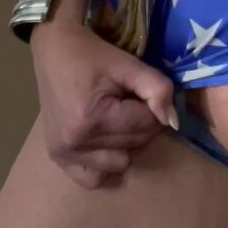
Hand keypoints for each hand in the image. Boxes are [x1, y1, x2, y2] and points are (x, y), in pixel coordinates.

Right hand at [30, 22, 178, 188]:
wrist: (54, 50)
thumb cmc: (92, 55)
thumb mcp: (129, 65)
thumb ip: (157, 89)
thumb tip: (173, 121)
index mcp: (92, 119)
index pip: (146, 126)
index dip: (153, 108)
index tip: (142, 92)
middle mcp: (76, 143)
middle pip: (134, 145)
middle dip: (142, 124)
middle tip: (129, 100)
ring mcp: (64, 154)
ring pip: (119, 163)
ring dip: (126, 143)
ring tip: (116, 117)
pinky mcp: (57, 157)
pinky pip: (93, 177)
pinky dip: (104, 162)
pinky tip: (104, 140)